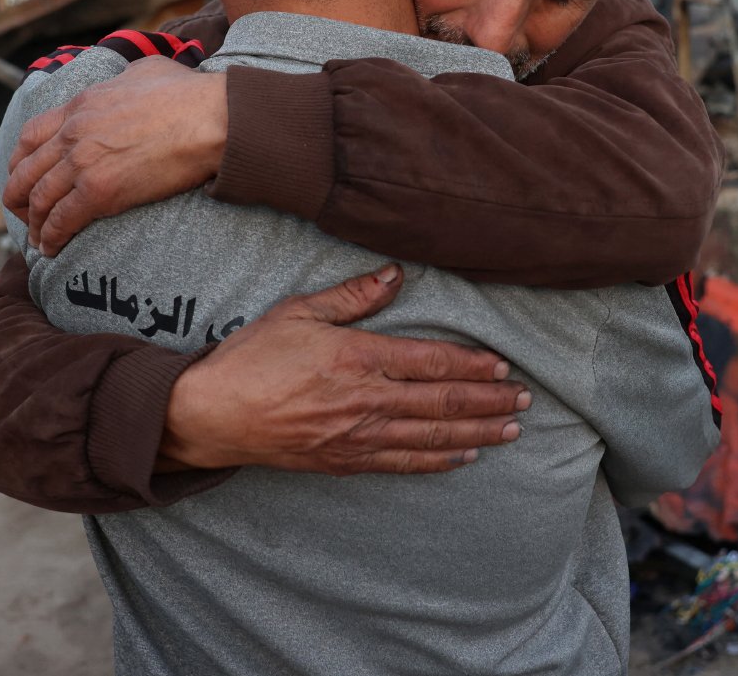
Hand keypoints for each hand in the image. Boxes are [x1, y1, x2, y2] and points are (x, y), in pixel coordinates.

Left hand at [5, 56, 227, 253]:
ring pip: (39, 199)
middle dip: (18, 196)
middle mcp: (73, 133)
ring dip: (33, 223)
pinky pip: (61, 221)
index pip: (30, 135)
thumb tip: (129, 82)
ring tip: (38, 239)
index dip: (20, 160)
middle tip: (24, 212)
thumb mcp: (145, 70)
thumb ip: (124, 78)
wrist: (211, 119)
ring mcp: (83, 163)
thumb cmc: (189, 94)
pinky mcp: (99, 192)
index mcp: (81, 105)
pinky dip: (51, 238)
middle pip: (25, 170)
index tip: (22, 174)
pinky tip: (52, 248)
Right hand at [161, 264, 529, 475]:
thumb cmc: (251, 358)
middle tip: (526, 400)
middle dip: (489, 401)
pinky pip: (403, 464)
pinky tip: (463, 457)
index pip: (431, 361)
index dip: (473, 365)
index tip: (503, 366)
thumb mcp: (298, 311)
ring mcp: (357, 436)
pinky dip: (438, 461)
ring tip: (511, 431)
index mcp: (358, 357)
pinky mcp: (345, 461)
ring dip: (476, 433)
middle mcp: (366, 400)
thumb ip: (352, 296)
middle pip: (442, 402)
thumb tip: (396, 274)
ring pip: (432, 437)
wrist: (211, 415)